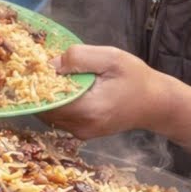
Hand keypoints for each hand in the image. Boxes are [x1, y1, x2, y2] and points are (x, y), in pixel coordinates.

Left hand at [38, 45, 169, 139]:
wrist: (156, 104)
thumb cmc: (136, 78)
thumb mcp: (111, 58)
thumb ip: (79, 58)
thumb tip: (50, 64)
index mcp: (88, 109)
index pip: (47, 100)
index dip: (36, 82)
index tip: (34, 66)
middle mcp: (82, 127)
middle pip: (44, 109)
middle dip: (38, 89)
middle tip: (41, 68)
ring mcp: (81, 133)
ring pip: (48, 115)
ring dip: (46, 97)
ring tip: (55, 77)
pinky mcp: (83, 133)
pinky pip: (59, 118)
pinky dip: (56, 103)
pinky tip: (65, 89)